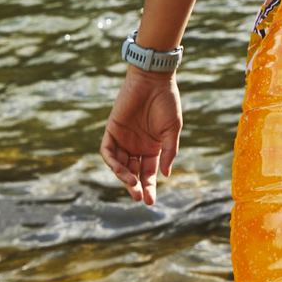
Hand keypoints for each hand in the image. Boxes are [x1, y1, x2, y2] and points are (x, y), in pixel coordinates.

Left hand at [101, 67, 182, 205]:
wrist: (153, 80)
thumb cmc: (167, 102)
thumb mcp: (172, 130)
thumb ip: (169, 152)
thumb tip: (165, 174)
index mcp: (152, 148)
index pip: (148, 173)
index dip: (149, 187)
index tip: (150, 201)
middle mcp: (136, 146)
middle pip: (133, 172)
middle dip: (136, 187)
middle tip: (139, 198)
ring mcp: (123, 139)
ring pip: (120, 165)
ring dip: (124, 177)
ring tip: (133, 185)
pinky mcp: (112, 130)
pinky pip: (108, 152)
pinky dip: (113, 162)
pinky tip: (122, 170)